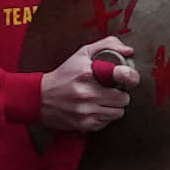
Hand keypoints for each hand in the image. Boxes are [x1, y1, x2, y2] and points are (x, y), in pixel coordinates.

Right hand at [27, 34, 142, 133]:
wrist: (38, 97)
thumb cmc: (64, 75)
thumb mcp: (82, 54)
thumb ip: (107, 46)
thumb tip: (128, 51)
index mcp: (88, 73)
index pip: (121, 75)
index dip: (130, 77)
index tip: (129, 78)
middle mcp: (87, 93)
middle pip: (124, 99)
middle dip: (120, 94)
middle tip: (110, 91)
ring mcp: (85, 110)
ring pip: (118, 113)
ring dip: (113, 107)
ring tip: (103, 100)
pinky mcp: (83, 124)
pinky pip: (106, 122)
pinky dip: (103, 117)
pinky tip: (94, 109)